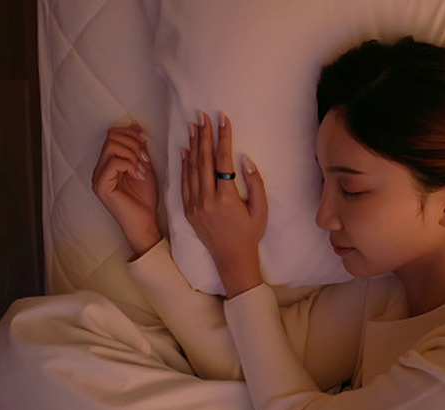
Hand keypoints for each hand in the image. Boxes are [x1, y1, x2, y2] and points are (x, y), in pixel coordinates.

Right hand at [92, 124, 161, 255]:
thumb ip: (138, 149)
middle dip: (133, 143)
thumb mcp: (144, 167)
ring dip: (132, 154)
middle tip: (145, 158)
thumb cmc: (145, 199)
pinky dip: (130, 165)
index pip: (113, 135)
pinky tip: (138, 176)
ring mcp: (98, 177)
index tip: (145, 141)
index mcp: (108, 163)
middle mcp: (99, 169)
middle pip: (111, 137)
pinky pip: (114, 162)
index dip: (130, 133)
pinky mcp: (100, 186)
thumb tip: (135, 126)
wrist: (145, 222)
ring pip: (112, 146)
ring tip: (142, 168)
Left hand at [182, 112, 267, 296]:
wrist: (231, 258)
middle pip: (203, 160)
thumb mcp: (261, 210)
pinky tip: (184, 149)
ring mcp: (194, 204)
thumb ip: (255, 184)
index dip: (223, 138)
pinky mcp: (188, 209)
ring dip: (192, 145)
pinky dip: (184, 164)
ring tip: (193, 126)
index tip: (223, 120)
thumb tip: (245, 160)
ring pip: (191, 168)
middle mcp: (206, 199)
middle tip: (203, 115)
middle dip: (204, 135)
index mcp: (225, 198)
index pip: (223, 160)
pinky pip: (184, 182)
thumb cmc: (250, 233)